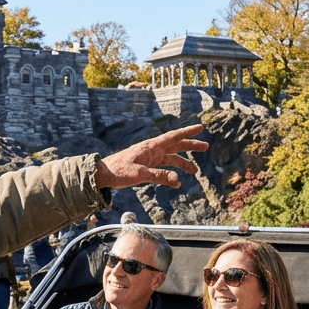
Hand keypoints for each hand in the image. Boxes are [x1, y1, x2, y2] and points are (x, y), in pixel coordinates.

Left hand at [93, 124, 207, 189]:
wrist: (103, 174)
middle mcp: (152, 150)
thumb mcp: (139, 174)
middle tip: (205, 146)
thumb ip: (159, 176)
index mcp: (151, 147)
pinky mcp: (146, 166)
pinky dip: (171, 173)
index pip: (173, 137)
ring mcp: (149, 158)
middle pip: (175, 146)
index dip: (188, 132)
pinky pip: (163, 168)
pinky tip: (176, 181)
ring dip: (183, 163)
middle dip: (191, 145)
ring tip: (195, 171)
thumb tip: (177, 180)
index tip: (200, 127)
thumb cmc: (118, 171)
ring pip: (171, 158)